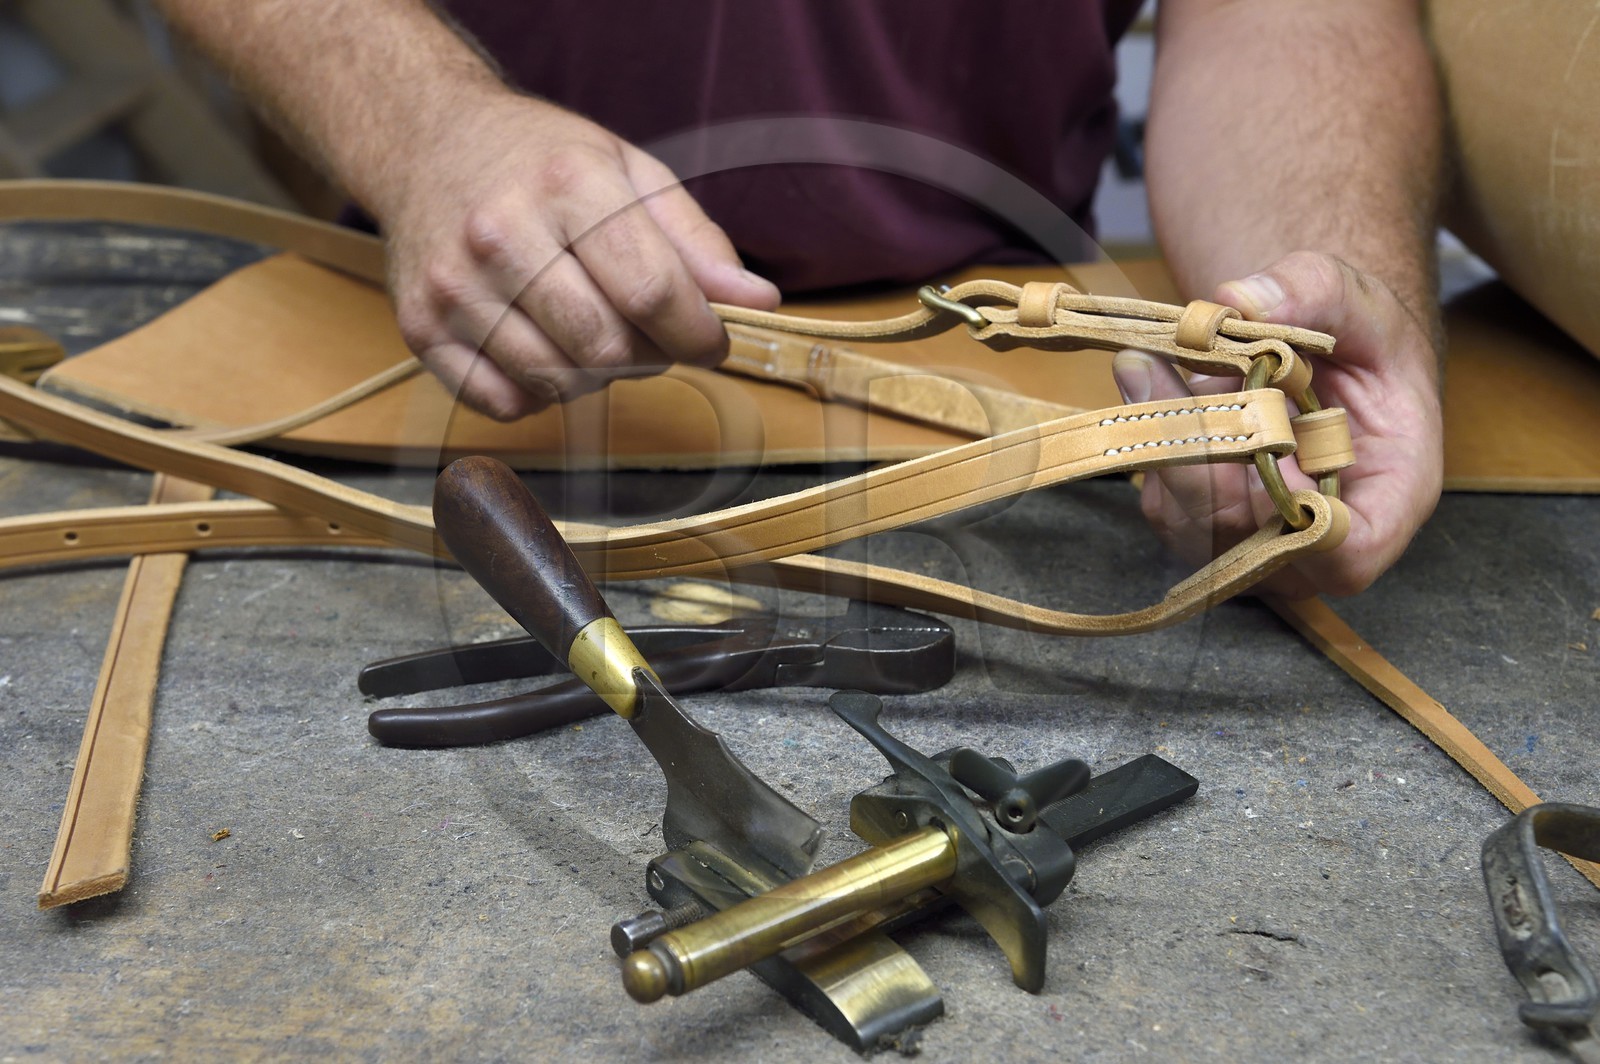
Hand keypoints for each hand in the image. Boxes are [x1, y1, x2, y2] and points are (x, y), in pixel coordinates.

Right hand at [380, 90, 779, 419]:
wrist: (425, 141)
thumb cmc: (541, 162)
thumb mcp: (629, 173)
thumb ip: (695, 241)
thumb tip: (756, 302)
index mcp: (566, 183)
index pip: (651, 291)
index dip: (697, 333)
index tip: (710, 340)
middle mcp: (500, 233)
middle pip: (607, 347)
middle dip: (649, 356)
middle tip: (649, 333)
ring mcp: (453, 285)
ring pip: (559, 382)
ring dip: (596, 376)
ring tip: (594, 331)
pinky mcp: (421, 328)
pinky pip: (506, 402)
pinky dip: (540, 391)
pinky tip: (543, 346)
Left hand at [1113, 251, 1443, 597]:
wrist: (1327, 355)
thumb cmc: (1364, 341)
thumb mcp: (1359, 299)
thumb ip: (1313, 290)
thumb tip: (1239, 302)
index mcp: (1390, 495)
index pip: (1348, 555)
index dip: (1298, 526)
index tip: (1264, 455)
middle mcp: (1322, 539)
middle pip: (1247, 539)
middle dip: (1199, 455)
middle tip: (1156, 372)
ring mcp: (1259, 538)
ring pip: (1193, 524)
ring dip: (1165, 442)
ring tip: (1151, 365)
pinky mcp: (1205, 523)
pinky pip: (1166, 502)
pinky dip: (1153, 443)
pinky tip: (1155, 384)